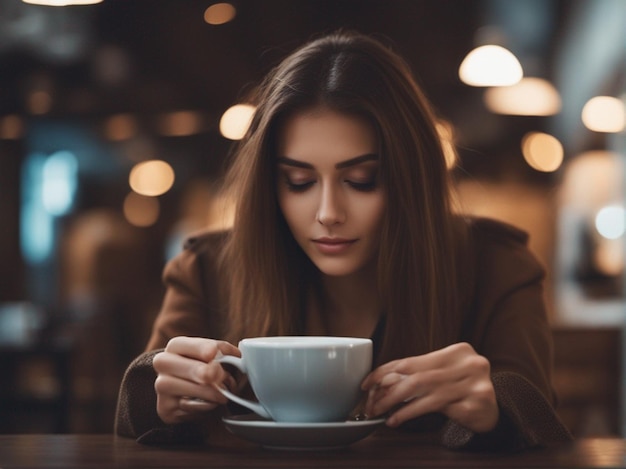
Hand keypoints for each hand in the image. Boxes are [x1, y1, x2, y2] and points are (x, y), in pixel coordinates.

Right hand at [152, 336, 240, 424]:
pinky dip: (203, 406)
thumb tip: (239, 357)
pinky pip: (185, 407)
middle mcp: (164, 363)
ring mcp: (161, 386)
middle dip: (200, 370)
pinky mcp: (165, 408)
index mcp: (176, 346)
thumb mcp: (216, 357)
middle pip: (180, 365)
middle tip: (217, 375)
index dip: (201, 348)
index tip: (213, 353)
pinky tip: (213, 404)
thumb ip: (225, 354)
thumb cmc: (207, 368)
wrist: (191, 393)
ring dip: (206, 392)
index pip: (185, 344)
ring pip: (180, 387)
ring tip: (223, 394)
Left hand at [361, 342, 497, 432]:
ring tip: (384, 415)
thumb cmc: (462, 390)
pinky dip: (415, 415)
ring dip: (399, 407)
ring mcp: (476, 383)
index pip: (412, 361)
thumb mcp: (442, 376)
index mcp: (457, 351)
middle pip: (417, 378)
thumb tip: (379, 383)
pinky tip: (401, 420)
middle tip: (371, 406)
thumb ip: (418, 374)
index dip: (385, 372)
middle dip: (389, 393)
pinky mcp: (477, 404)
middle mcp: (469, 363)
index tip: (366, 384)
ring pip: (426, 394)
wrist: (495, 411)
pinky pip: (439, 410)